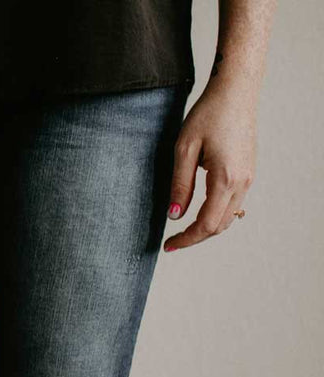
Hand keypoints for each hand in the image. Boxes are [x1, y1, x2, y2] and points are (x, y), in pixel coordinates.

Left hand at [163, 82, 256, 251]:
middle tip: (172, 241)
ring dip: (206, 227)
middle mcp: (242, 182)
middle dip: (195, 237)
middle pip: (219, 226)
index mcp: (226, 179)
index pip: (207, 224)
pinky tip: (201, 215)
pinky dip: (217, 214)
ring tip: (183, 230)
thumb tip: (174, 216)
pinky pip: (234, 203)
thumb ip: (180, 185)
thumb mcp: (185, 149)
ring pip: (229, 217)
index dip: (187, 239)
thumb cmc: (208, 114)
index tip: (168, 245)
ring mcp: (248, 177)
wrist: (236, 90)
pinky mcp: (248, 171)